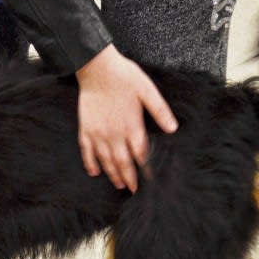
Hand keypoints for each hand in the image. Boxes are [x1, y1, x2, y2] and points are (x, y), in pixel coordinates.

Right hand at [75, 44, 178, 191]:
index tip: (151, 180)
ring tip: (119, 184)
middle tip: (134, 190)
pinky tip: (94, 172)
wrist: (97, 68)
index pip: (141, 154)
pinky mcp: (86, 130)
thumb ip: (160, 110)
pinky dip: (90, 164)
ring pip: (106, 161)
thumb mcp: (147, 90)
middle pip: (123, 162)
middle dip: (130, 178)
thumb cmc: (124, 77)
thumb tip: (173, 128)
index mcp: (132, 126)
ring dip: (113, 175)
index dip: (146, 169)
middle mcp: (114, 134)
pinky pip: (87, 152)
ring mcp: (98, 134)